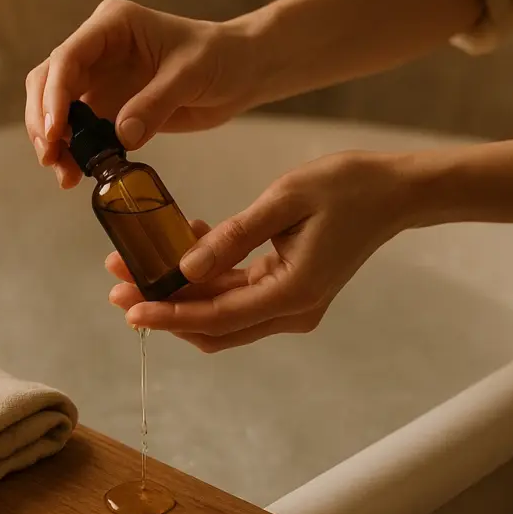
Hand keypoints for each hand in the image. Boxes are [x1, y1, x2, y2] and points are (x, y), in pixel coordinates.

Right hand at [25, 0, 259, 187]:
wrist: (240, 71)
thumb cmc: (220, 57)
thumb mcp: (191, 75)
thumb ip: (156, 103)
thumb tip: (121, 137)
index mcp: (112, 25)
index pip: (68, 57)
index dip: (54, 95)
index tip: (55, 131)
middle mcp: (96, 49)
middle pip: (48, 82)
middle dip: (43, 120)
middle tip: (50, 157)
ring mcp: (99, 78)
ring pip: (55, 108)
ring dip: (53, 141)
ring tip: (64, 175)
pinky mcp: (107, 105)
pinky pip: (79, 130)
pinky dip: (73, 152)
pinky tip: (75, 174)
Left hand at [107, 151, 414, 351]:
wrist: (394, 191)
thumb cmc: (347, 188)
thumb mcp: (284, 201)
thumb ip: (233, 236)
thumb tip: (185, 267)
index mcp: (291, 294)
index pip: (216, 318)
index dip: (168, 316)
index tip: (129, 308)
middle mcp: (290, 310)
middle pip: (213, 325)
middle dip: (163, 308)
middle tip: (118, 284)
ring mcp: (290, 304)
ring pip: (220, 313)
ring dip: (178, 293)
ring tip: (133, 264)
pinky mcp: (287, 289)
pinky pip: (236, 294)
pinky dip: (205, 277)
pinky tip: (181, 242)